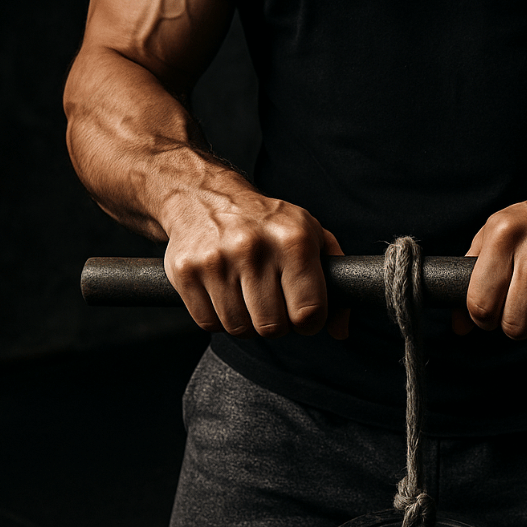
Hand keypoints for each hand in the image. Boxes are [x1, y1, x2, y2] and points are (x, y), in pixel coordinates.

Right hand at [161, 175, 348, 338]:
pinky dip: (218, 319)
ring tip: (247, 297)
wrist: (204, 196)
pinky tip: (223, 295)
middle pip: (273, 327)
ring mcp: (216, 260)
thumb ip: (335, 280)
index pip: (309, 312)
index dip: (309, 323)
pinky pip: (208, 323)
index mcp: (293, 240)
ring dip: (246, 322)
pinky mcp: (186, 271)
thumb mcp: (310, 235)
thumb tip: (340, 330)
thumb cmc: (266, 222)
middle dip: (276, 324)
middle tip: (272, 304)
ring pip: (239, 328)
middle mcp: (254, 248)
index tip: (302, 315)